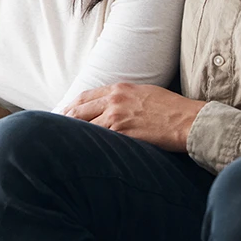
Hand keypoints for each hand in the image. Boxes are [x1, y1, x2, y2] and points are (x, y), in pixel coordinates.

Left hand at [63, 83, 205, 152]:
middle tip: (53, 130)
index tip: (62, 114)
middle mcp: (114, 100)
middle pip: (79, 110)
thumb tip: (112, 105)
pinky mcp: (123, 134)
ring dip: (72, 135)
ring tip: (62, 145)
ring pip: (84, 126)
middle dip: (64, 119)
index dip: (70, 106)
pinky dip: (87, 145)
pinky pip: (97, 140)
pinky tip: (79, 153)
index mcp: (120, 88)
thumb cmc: (172, 108)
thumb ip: (125, 97)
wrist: (187, 120)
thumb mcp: (145, 93)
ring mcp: (117, 117)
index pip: (85, 96)